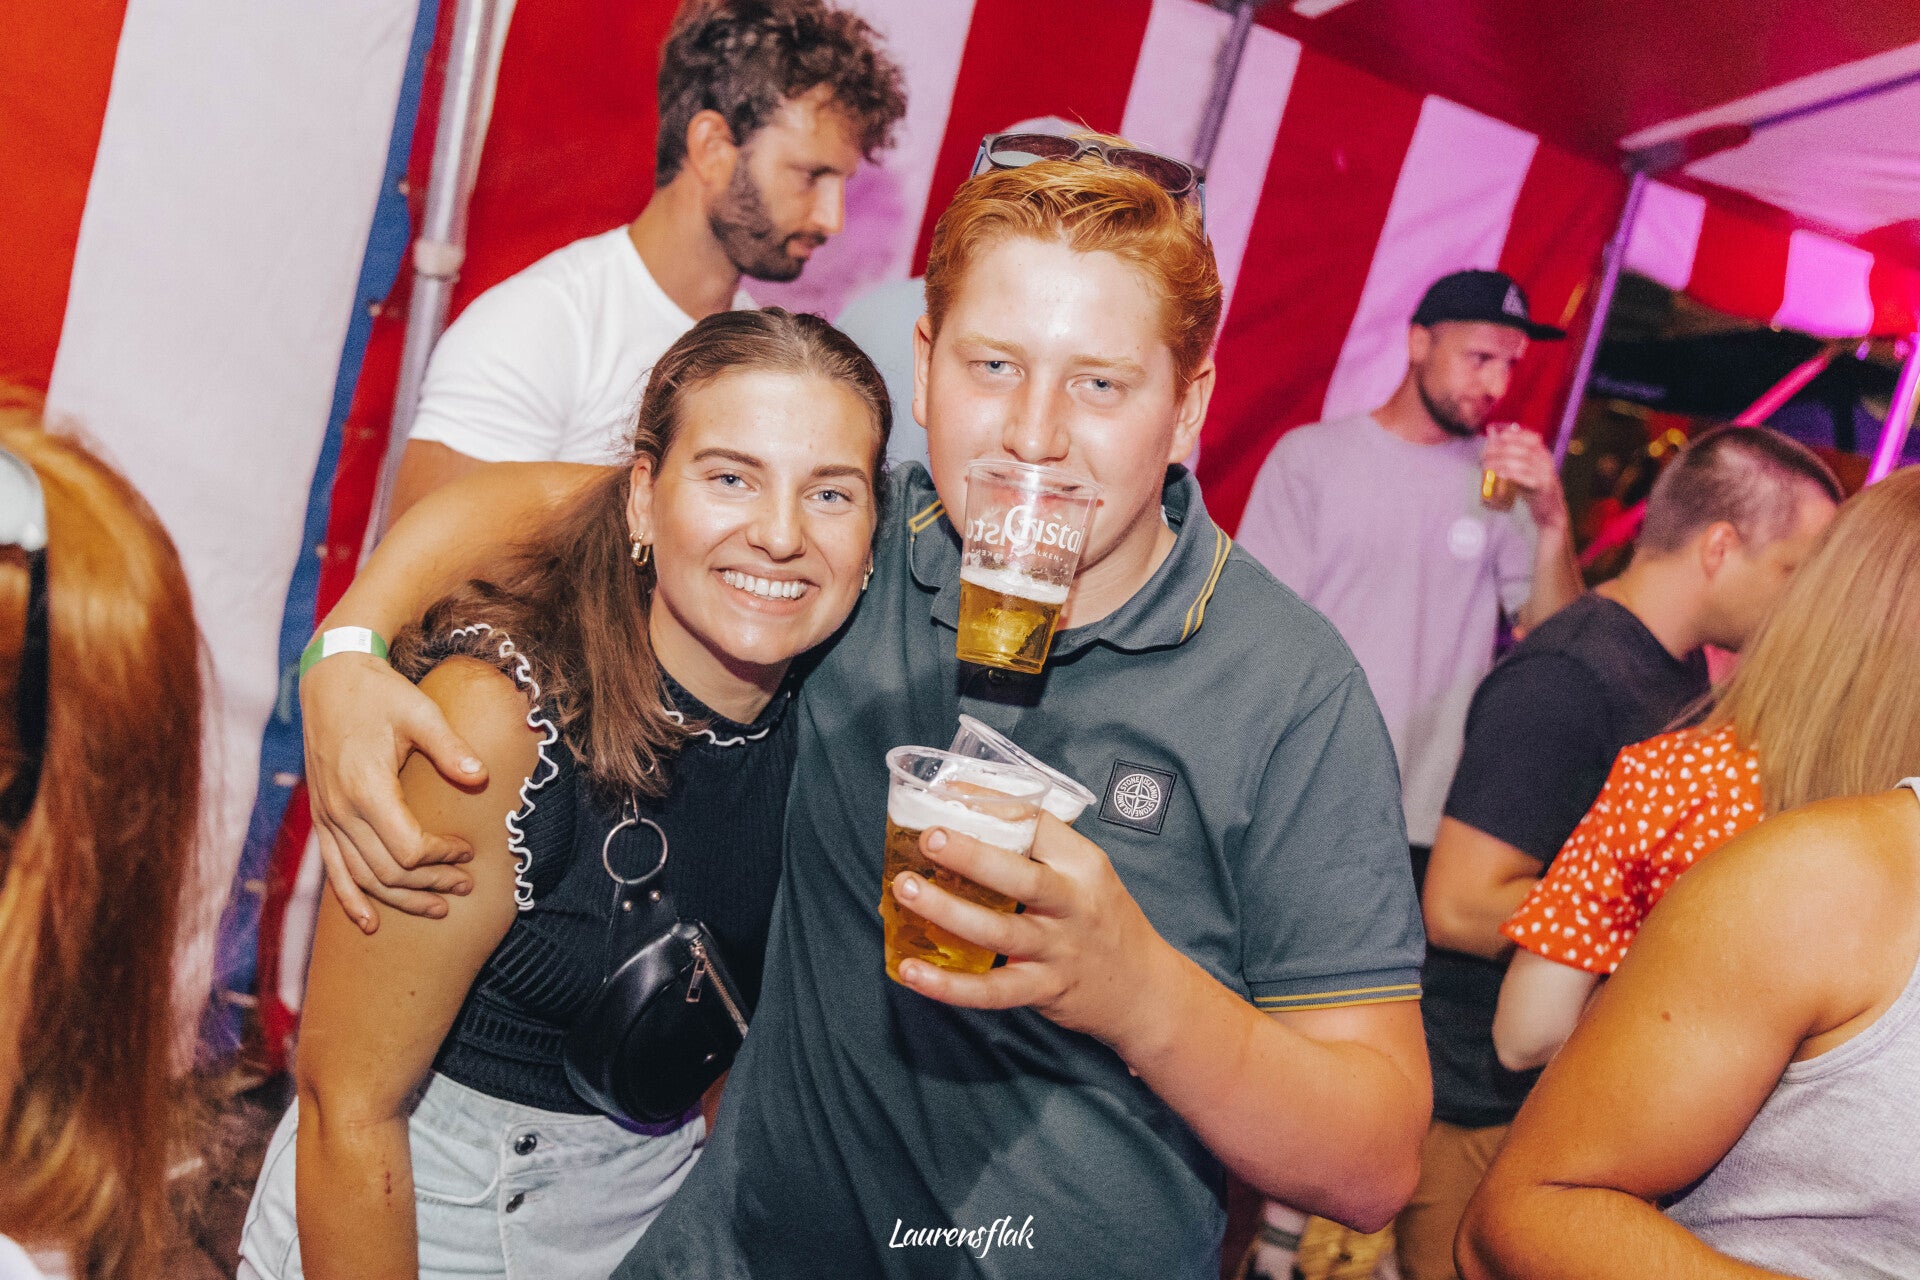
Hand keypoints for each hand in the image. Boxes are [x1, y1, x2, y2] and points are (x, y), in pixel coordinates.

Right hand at [301, 652, 486, 931]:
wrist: (330, 680)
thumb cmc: (380, 694)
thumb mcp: (420, 712)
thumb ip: (450, 747)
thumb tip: (481, 777)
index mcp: (367, 788)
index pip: (408, 849)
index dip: (442, 859)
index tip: (468, 851)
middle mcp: (342, 810)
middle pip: (388, 871)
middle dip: (430, 885)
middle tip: (465, 886)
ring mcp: (328, 817)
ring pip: (363, 878)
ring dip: (400, 899)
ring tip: (437, 909)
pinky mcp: (322, 817)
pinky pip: (333, 869)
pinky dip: (351, 899)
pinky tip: (369, 922)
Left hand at [888, 816, 1177, 1049]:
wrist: (1145, 991)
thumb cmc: (1104, 921)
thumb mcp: (1088, 874)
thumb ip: (1041, 848)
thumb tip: (973, 808)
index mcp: (1083, 865)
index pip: (1039, 826)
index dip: (993, 806)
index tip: (952, 791)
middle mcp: (1074, 905)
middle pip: (1021, 877)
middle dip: (971, 855)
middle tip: (929, 838)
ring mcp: (1059, 950)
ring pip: (999, 932)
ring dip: (948, 911)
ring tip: (904, 890)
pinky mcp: (1045, 989)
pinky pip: (991, 990)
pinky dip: (948, 985)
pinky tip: (911, 972)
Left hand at [1482, 425, 1568, 531]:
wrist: (1550, 510)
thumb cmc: (1533, 489)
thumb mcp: (1527, 471)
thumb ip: (1514, 460)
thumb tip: (1492, 447)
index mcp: (1543, 455)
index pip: (1531, 439)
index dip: (1515, 435)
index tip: (1499, 436)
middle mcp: (1546, 462)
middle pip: (1522, 450)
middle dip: (1500, 450)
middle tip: (1484, 455)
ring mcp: (1545, 473)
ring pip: (1521, 463)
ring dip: (1500, 462)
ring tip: (1486, 465)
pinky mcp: (1542, 486)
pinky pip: (1525, 477)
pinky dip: (1510, 473)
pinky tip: (1499, 473)